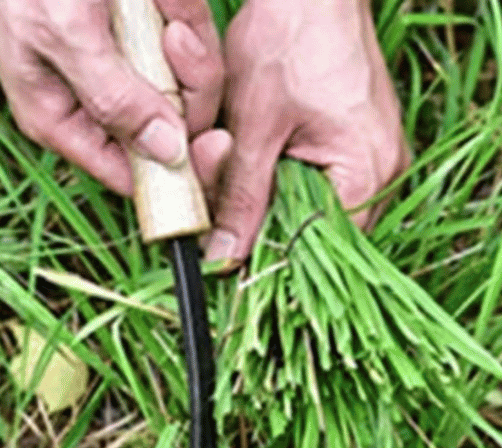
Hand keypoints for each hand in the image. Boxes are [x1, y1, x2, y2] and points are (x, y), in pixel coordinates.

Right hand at [0, 0, 225, 195]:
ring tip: (165, 8)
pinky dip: (187, 14)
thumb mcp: (64, 36)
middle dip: (187, 86)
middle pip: (170, 129)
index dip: (173, 170)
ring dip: (190, 43)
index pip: (126, 173)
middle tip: (176, 38)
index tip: (211, 146)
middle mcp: (98, 99)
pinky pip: (191, 40)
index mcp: (63, 118)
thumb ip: (112, 98)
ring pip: (189, 84)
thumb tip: (163, 154)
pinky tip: (166, 0)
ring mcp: (127, 64)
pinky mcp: (149, 31)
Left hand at [206, 0, 410, 267]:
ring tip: (232, 155)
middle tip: (218, 188)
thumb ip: (240, 196)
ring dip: (263, 191)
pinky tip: (249, 149)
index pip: (315, 247)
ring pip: (304, 203)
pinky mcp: (352, 140)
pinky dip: (275, 170)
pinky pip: (310, 176)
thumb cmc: (288, 41)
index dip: (266, 252)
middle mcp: (380, 172)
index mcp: (366, 174)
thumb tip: (223, 255)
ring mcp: (370, 156)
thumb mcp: (254, 127)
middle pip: (310, 228)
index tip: (223, 248)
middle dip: (259, 215)